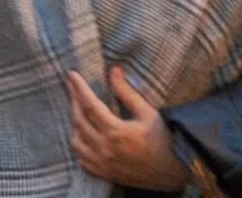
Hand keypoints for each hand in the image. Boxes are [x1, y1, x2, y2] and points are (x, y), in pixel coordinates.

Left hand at [67, 68, 189, 189]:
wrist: (173, 172)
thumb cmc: (163, 140)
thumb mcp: (148, 114)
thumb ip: (127, 93)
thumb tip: (113, 70)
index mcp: (116, 131)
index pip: (89, 104)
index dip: (79, 88)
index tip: (71, 74)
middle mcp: (105, 148)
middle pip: (79, 119)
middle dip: (73, 100)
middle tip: (71, 86)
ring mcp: (101, 163)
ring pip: (76, 139)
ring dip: (74, 122)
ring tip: (78, 109)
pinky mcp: (102, 173)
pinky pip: (80, 157)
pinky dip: (78, 143)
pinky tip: (81, 134)